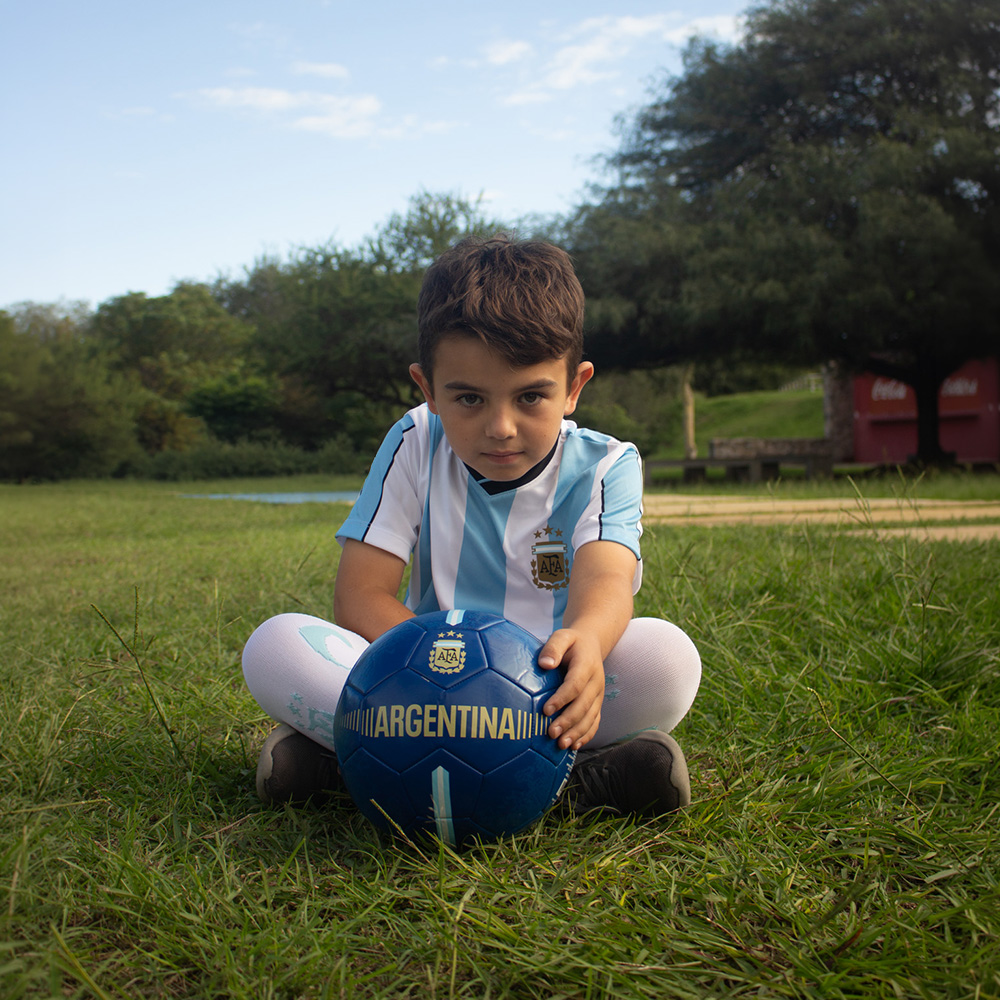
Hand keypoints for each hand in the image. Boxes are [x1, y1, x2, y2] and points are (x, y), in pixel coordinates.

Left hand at [538, 628, 604, 750]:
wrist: (591, 644)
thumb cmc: (571, 642)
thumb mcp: (562, 636)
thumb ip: (553, 647)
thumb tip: (544, 664)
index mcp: (586, 665)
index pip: (575, 685)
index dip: (561, 699)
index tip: (545, 710)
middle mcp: (596, 682)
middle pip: (583, 705)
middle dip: (568, 721)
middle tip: (551, 733)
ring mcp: (598, 695)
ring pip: (590, 717)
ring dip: (577, 732)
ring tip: (561, 745)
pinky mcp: (597, 703)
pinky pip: (595, 721)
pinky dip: (586, 735)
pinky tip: (575, 746)